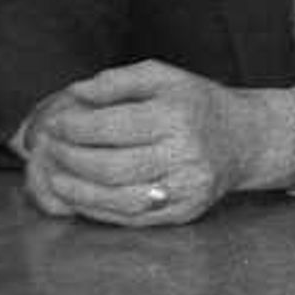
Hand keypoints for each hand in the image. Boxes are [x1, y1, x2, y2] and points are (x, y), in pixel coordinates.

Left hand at [16, 61, 294, 225]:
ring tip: (56, 177)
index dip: (76, 127)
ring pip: (120, 198)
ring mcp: (185, 189)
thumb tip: (75, 93)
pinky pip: (133, 217)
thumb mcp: (162, 77)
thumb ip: (117, 81)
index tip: (55, 123)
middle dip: (72, 159)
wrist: (244, 139)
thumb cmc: (195, 104)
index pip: (113, 126)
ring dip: (79, 191)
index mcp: (177, 116)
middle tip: (51, 149)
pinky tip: (80, 197)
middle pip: (113, 166)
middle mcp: (185, 155)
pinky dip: (100, 210)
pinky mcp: (184, 213)